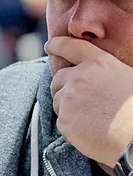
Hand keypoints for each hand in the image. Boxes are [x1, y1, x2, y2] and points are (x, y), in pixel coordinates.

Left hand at [46, 36, 132, 166]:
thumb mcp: (127, 78)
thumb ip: (106, 73)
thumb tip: (98, 79)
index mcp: (98, 63)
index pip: (70, 47)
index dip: (57, 45)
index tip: (50, 46)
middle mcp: (79, 77)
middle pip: (58, 78)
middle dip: (64, 86)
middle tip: (79, 98)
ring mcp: (68, 99)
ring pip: (58, 101)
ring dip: (68, 107)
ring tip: (91, 116)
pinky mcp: (64, 120)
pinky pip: (62, 121)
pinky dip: (72, 126)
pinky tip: (90, 129)